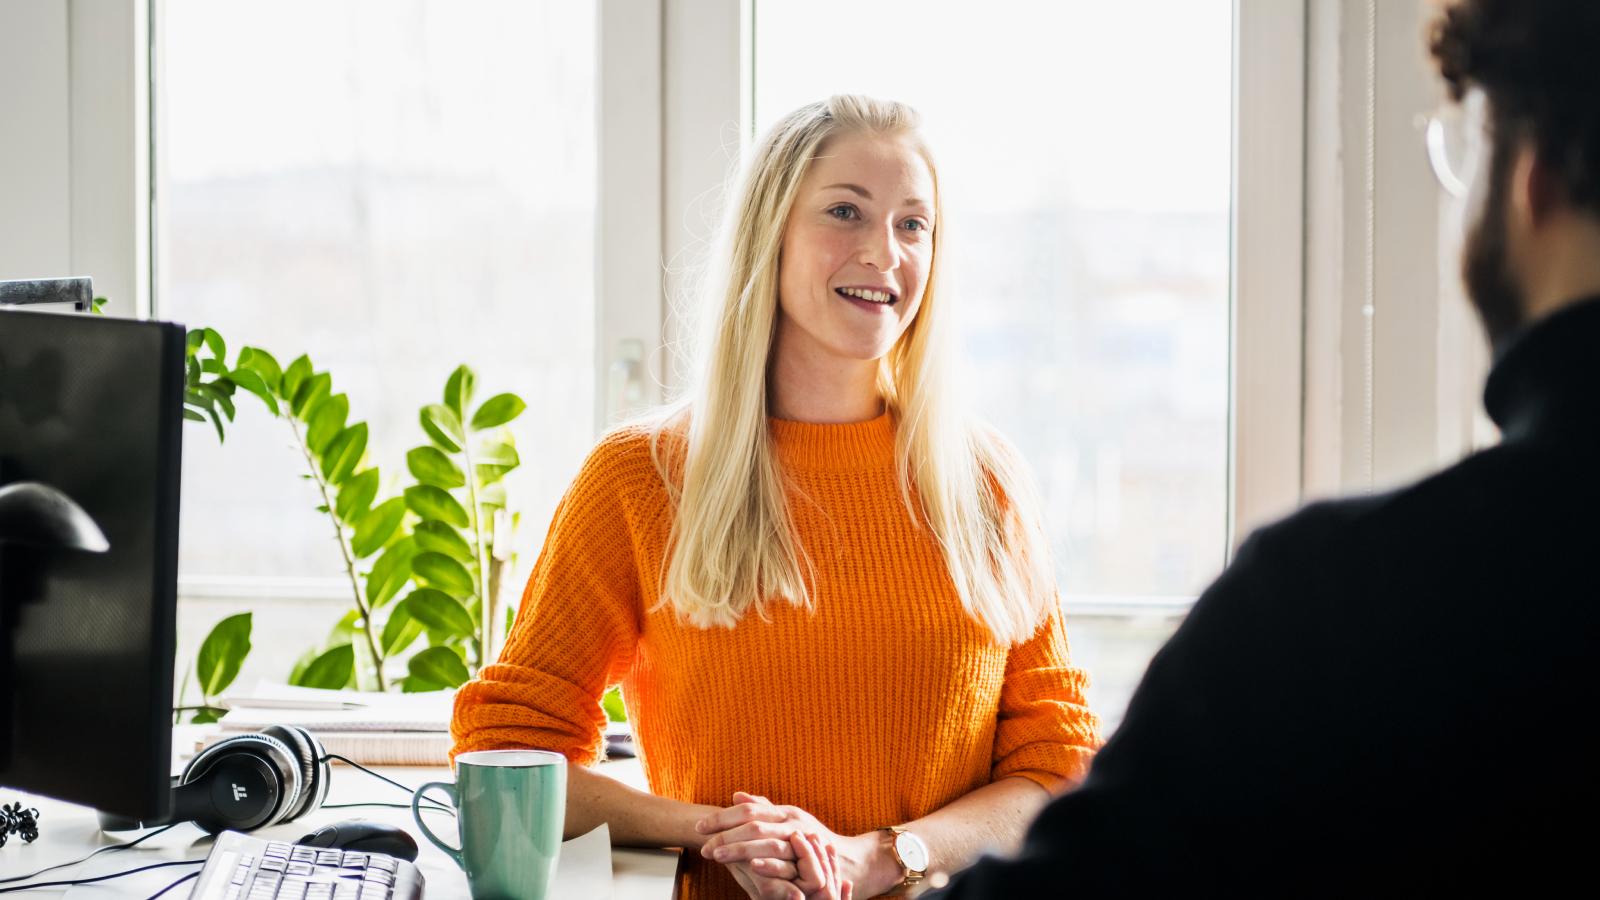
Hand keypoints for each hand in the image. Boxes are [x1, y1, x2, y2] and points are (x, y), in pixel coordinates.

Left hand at [698, 793, 875, 896]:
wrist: (848, 861)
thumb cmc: (812, 842)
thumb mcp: (789, 821)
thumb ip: (764, 809)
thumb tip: (736, 794)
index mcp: (784, 812)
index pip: (748, 810)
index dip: (722, 818)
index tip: (699, 827)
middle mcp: (793, 823)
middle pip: (754, 824)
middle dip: (725, 835)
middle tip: (704, 847)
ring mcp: (803, 842)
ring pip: (767, 841)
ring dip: (740, 849)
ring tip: (717, 857)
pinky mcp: (811, 863)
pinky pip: (787, 863)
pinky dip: (769, 864)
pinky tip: (751, 867)